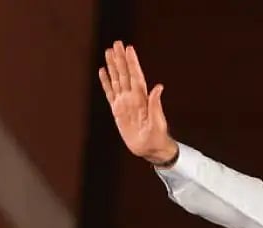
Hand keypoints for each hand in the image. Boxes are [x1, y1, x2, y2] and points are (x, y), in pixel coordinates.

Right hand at [98, 40, 177, 164]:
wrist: (150, 149)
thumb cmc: (157, 136)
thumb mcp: (158, 121)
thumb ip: (156, 104)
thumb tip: (159, 87)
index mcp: (142, 98)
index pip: (135, 76)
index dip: (132, 62)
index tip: (129, 49)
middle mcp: (132, 97)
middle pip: (125, 74)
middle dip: (121, 58)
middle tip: (117, 43)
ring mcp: (124, 102)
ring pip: (117, 80)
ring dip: (113, 66)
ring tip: (108, 52)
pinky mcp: (117, 110)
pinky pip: (110, 93)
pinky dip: (106, 82)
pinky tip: (103, 71)